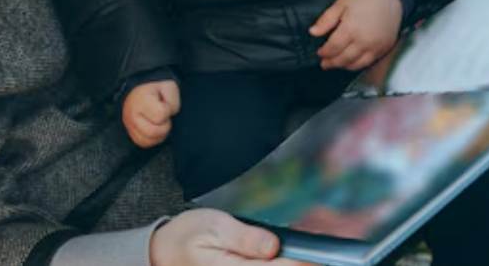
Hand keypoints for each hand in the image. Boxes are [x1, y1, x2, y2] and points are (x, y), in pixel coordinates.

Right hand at [122, 80, 179, 147]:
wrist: (140, 89)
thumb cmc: (157, 89)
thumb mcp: (169, 87)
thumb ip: (173, 102)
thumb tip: (170, 116)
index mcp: (141, 99)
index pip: (160, 115)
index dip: (168, 111)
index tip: (165, 104)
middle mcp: (131, 113)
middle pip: (153, 132)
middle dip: (165, 126)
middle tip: (164, 117)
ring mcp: (129, 124)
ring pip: (148, 141)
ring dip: (159, 134)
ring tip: (160, 122)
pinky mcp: (130, 133)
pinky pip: (144, 143)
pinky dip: (153, 139)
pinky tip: (155, 128)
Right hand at [150, 208, 309, 265]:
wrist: (163, 253)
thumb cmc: (187, 236)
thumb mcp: (214, 226)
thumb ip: (245, 237)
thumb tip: (273, 246)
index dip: (305, 263)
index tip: (324, 255)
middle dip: (302, 265)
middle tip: (325, 257)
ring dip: (291, 265)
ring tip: (311, 259)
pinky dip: (280, 265)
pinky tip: (292, 260)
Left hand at [310, 0, 401, 70]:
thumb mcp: (341, 3)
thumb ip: (326, 20)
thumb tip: (313, 32)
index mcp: (350, 29)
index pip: (333, 48)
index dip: (324, 52)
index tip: (319, 52)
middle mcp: (363, 42)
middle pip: (343, 59)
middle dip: (331, 63)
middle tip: (324, 64)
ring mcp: (375, 47)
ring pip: (356, 64)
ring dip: (343, 66)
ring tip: (336, 64)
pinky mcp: (384, 48)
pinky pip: (369, 62)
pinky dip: (358, 65)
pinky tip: (352, 62)